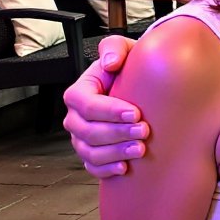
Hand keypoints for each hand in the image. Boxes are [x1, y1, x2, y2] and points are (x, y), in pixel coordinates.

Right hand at [62, 38, 146, 177]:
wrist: (137, 89)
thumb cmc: (127, 69)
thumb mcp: (123, 51)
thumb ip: (114, 49)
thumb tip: (110, 63)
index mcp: (79, 92)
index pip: (86, 104)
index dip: (110, 111)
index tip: (136, 112)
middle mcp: (76, 117)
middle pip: (88, 131)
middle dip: (117, 133)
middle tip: (144, 131)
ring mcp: (81, 138)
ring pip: (90, 152)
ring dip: (115, 153)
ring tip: (140, 149)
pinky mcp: (91, 154)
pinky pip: (92, 167)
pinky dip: (107, 170)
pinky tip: (125, 168)